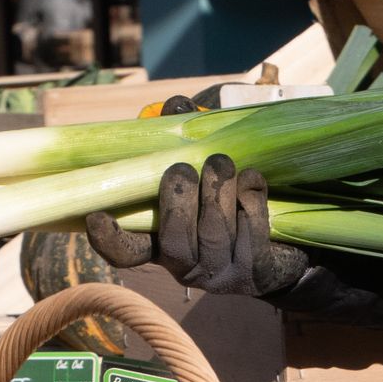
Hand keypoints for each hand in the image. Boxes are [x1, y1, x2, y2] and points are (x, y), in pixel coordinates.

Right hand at [86, 148, 309, 297]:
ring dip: (217, 191)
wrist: (285, 244)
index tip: (97, 217)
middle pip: (175, 240)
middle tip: (184, 168)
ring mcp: (224, 275)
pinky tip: (253, 178)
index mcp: (162, 244)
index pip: (127, 253)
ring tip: (222, 162)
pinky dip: (251, 200)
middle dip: (178, 199)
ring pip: (215, 234)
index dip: (110, 239)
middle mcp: (188, 267)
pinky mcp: (258, 273)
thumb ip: (182, 141)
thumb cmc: (232, 201)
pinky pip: (253, 234)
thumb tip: (176, 107)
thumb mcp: (202, 173)